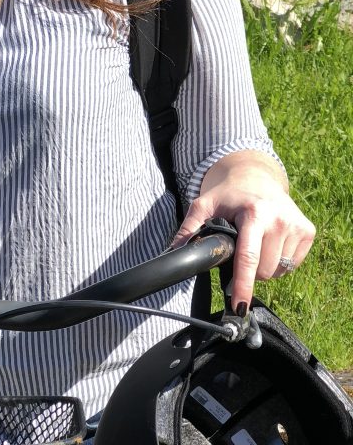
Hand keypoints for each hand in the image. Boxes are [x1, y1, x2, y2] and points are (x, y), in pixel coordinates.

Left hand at [171, 150, 315, 312]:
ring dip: (264, 266)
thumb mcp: (205, 204)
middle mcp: (280, 219)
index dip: (243, 285)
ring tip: (255, 243)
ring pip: (278, 271)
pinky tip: (270, 242)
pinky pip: (291, 265)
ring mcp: (297, 226)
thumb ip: (189, 228)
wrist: (256, 175)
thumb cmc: (229, 193)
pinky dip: (278, 261)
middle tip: (240, 249)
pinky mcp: (308, 231)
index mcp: (255, 213)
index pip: (248, 258)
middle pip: (263, 271)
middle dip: (248, 270)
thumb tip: (172, 252)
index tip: (239, 305)